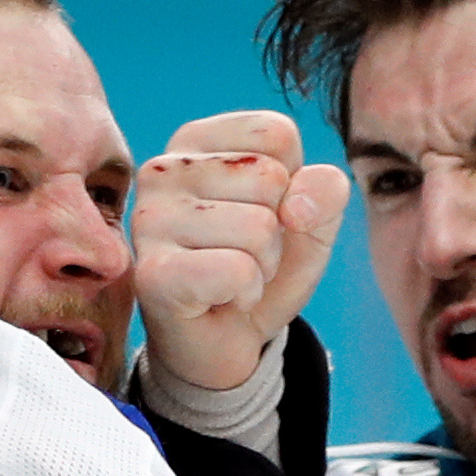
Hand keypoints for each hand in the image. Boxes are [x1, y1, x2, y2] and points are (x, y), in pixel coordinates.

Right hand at [132, 111, 350, 389]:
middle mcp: (163, 170)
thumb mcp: (312, 221)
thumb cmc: (261, 267)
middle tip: (244, 255)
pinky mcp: (152, 273)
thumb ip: (326, 192)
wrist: (226, 341)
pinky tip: (220, 298)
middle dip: (278, 231)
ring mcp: (149, 220)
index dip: (291, 187)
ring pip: (259, 227)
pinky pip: (238, 270)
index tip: (258, 215)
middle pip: (271, 179)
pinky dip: (248, 293)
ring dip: (263, 266)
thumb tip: (297, 205)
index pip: (277, 134)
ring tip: (231, 277)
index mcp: (195, 141)